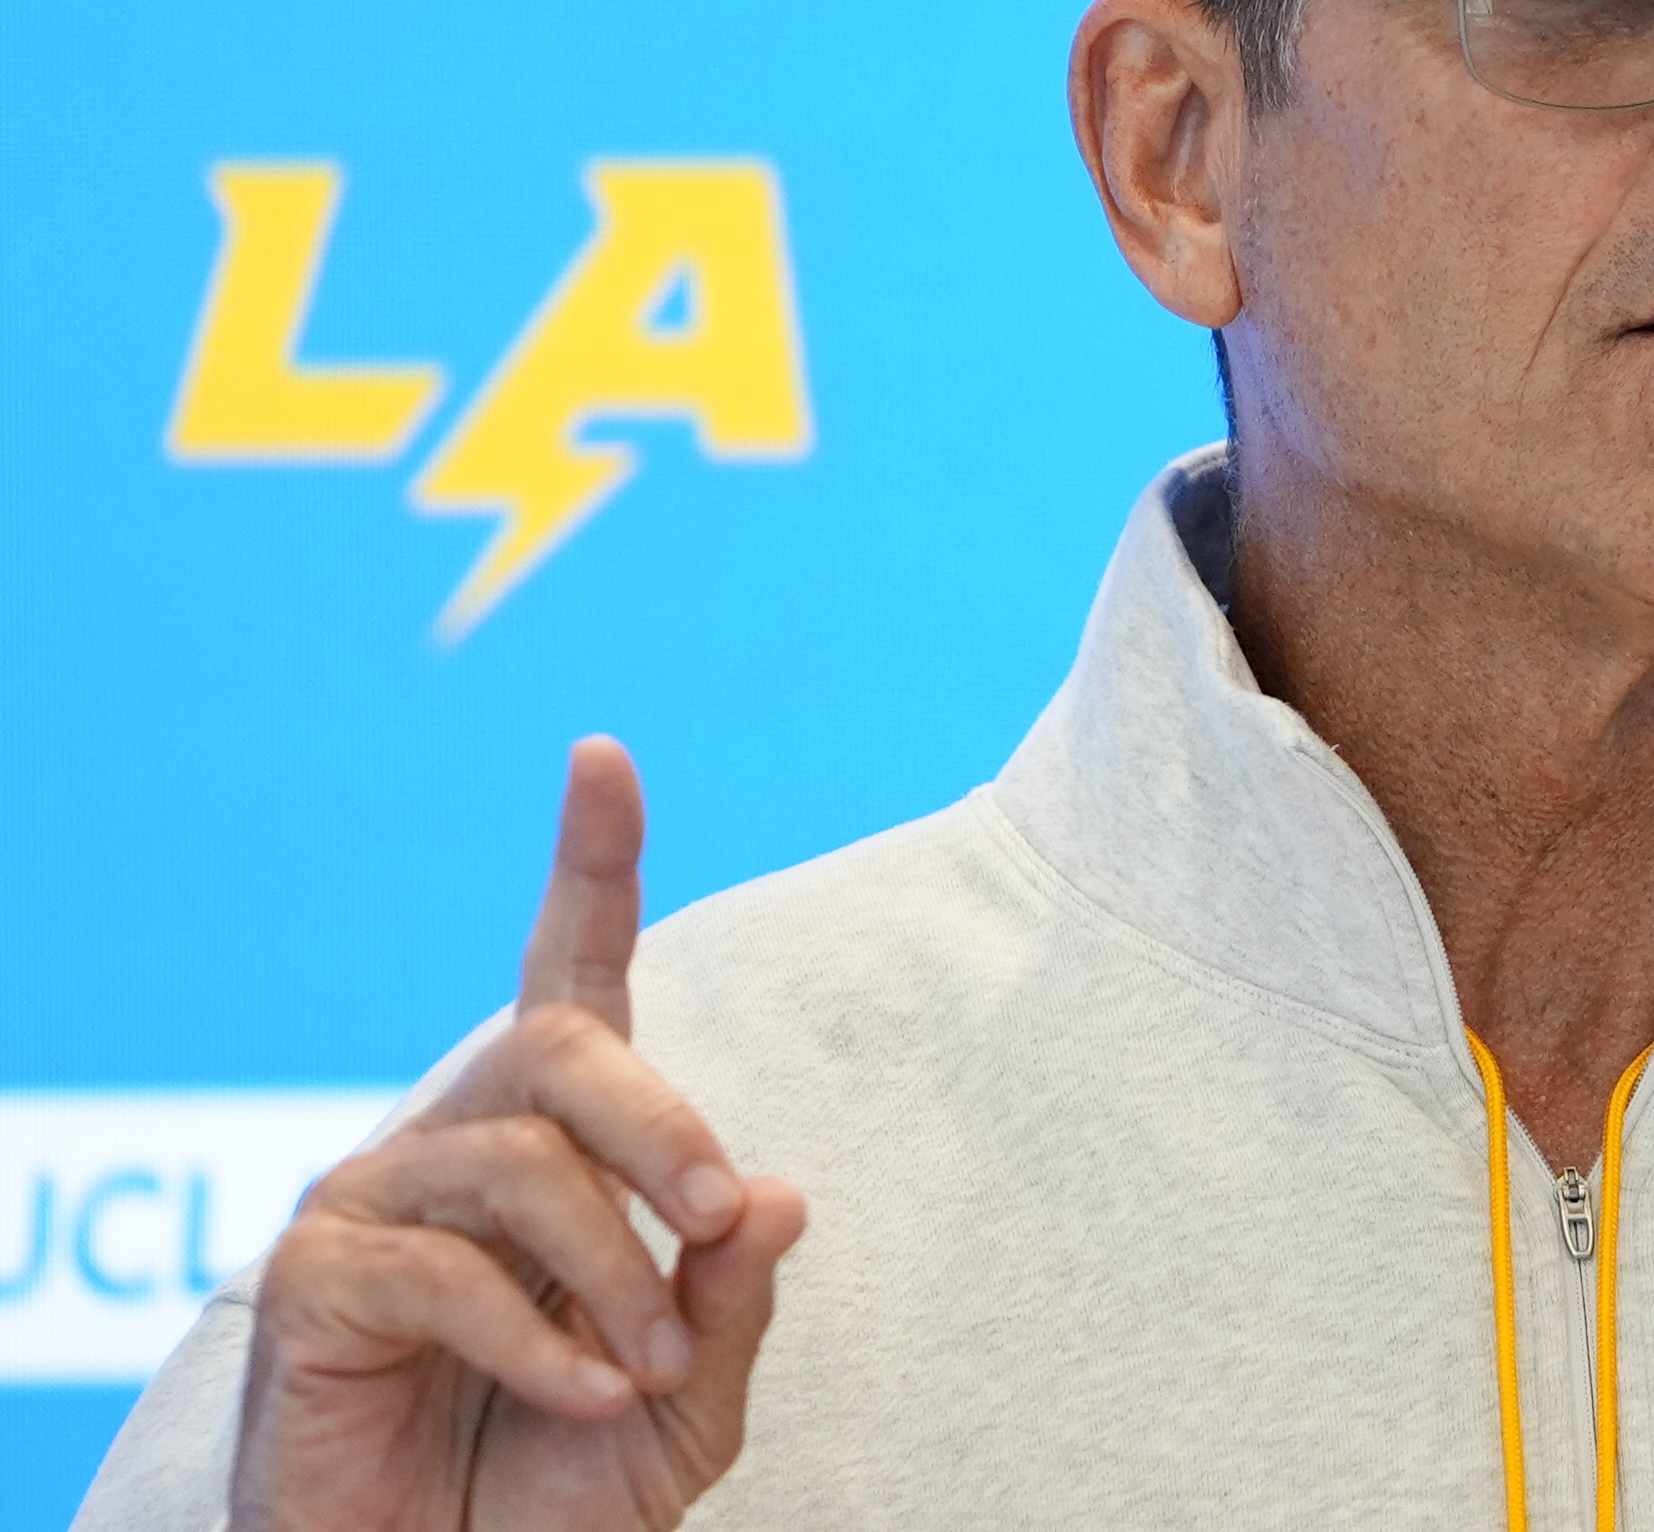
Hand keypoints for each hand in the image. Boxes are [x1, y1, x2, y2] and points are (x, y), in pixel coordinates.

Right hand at [232, 739, 807, 1531]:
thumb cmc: (568, 1481)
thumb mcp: (696, 1393)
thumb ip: (736, 1296)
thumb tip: (780, 1194)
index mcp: (555, 1141)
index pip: (570, 974)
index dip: (588, 865)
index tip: (603, 758)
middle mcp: (456, 1142)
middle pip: (561, 1048)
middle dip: (663, 1123)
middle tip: (720, 1213)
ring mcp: (369, 1202)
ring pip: (517, 1162)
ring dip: (610, 1268)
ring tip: (648, 1365)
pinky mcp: (308, 1284)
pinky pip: (437, 1269)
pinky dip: (536, 1339)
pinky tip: (584, 1392)